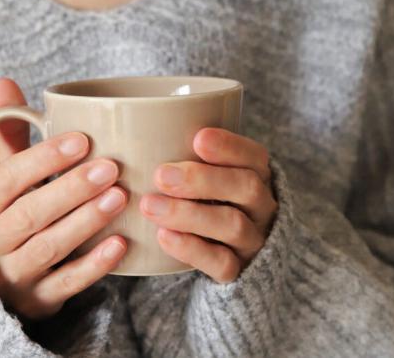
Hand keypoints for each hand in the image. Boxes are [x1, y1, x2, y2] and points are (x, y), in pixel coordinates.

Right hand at [0, 78, 128, 319]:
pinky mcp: (37, 299)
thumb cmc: (4, 216)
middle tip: (111, 167)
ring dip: (86, 221)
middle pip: (30, 213)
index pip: (7, 178)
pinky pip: (66, 284)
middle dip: (71, 188)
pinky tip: (121, 244)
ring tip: (121, 196)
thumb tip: (4, 82)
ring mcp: (13, 274)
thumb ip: (8, 138)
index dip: (43, 158)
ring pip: (49, 247)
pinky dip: (93, 266)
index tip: (81, 140)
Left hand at [139, 127, 277, 283]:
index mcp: (257, 174)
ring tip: (150, 206)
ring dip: (189, 214)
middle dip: (203, 180)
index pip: (254, 156)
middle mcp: (262, 206)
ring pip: (233, 225)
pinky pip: (222, 263)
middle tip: (161, 175)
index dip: (230, 146)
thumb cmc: (206, 197)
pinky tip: (164, 237)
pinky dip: (192, 249)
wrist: (225, 252)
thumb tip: (131, 122)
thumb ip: (184, 151)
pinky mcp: (239, 271)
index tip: (198, 138)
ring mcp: (253, 240)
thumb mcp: (206, 171)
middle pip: (246, 188)